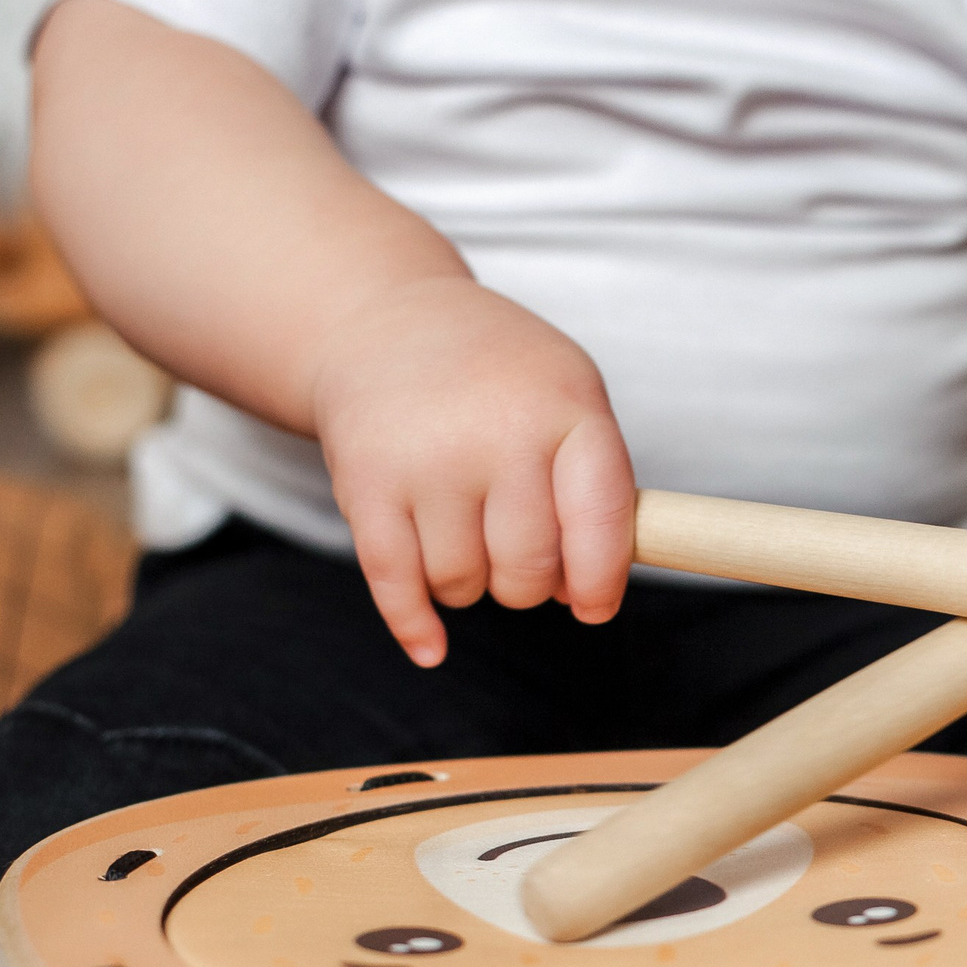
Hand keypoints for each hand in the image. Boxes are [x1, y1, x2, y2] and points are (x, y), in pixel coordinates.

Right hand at [309, 277, 636, 664]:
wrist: (386, 322)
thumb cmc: (498, 378)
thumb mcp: (569, 397)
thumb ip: (595, 491)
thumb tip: (584, 596)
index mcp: (565, 407)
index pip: (601, 520)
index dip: (600, 579)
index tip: (593, 606)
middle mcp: (497, 430)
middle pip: (528, 570)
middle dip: (526, 583)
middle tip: (515, 550)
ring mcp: (427, 458)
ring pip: (463, 584)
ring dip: (467, 581)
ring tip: (464, 529)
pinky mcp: (365, 484)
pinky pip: (396, 585)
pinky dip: (415, 624)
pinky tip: (431, 645)